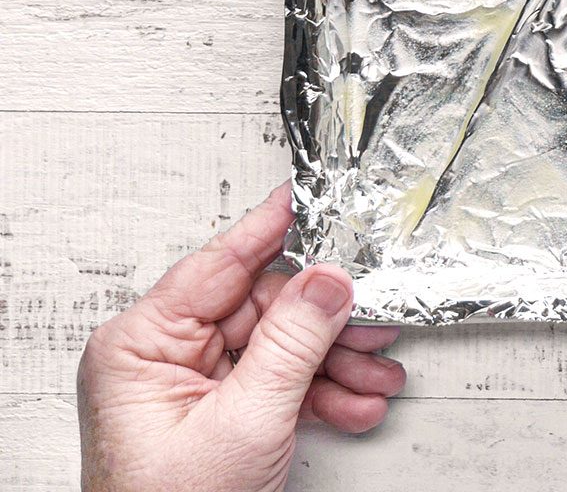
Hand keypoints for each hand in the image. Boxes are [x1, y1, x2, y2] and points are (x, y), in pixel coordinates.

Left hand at [78, 185, 406, 491]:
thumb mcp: (245, 420)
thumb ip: (292, 343)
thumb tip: (327, 279)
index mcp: (141, 346)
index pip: (219, 266)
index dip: (270, 229)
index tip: (306, 193)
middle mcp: (162, 359)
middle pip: (264, 309)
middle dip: (328, 323)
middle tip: (376, 320)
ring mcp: (192, 388)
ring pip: (281, 347)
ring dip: (336, 364)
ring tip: (376, 376)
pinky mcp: (219, 415)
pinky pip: (279, 384)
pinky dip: (322, 395)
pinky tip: (356, 403)